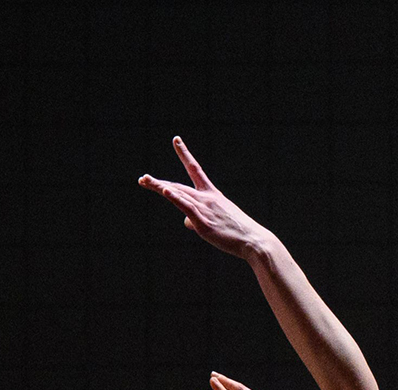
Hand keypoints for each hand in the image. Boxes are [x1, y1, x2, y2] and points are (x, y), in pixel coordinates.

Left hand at [138, 137, 271, 257]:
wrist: (254, 241)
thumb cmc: (238, 233)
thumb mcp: (218, 221)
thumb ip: (199, 218)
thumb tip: (186, 222)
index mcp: (213, 195)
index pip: (195, 170)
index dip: (184, 153)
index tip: (175, 140)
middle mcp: (207, 198)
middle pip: (178, 186)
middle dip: (159, 182)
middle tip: (143, 179)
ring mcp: (205, 209)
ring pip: (178, 195)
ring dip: (159, 187)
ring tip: (143, 180)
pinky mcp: (203, 222)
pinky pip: (186, 207)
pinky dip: (175, 198)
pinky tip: (165, 191)